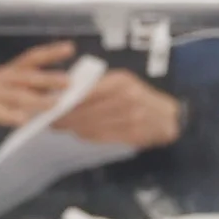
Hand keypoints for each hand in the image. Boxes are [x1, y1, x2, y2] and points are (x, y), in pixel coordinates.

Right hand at [0, 41, 81, 135]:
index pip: (31, 58)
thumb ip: (26, 93)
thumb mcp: (4, 92)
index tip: (70, 48)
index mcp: (7, 73)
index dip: (50, 52)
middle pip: (26, 76)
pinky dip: (9, 116)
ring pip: (15, 95)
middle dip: (48, 78)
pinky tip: (22, 121)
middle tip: (68, 82)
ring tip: (53, 105)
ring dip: (36, 99)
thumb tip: (54, 95)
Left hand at [63, 67, 180, 149]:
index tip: (52, 105)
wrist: (167, 116)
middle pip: (87, 112)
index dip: (67, 101)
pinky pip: (102, 137)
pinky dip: (87, 135)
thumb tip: (68, 95)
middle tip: (51, 120)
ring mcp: (130, 119)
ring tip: (61, 127)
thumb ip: (98, 86)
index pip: (87, 93)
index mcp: (121, 81)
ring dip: (74, 128)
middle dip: (66, 117)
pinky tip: (79, 133)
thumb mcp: (122, 82)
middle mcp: (126, 99)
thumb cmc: (140, 95)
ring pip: (92, 126)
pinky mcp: (131, 135)